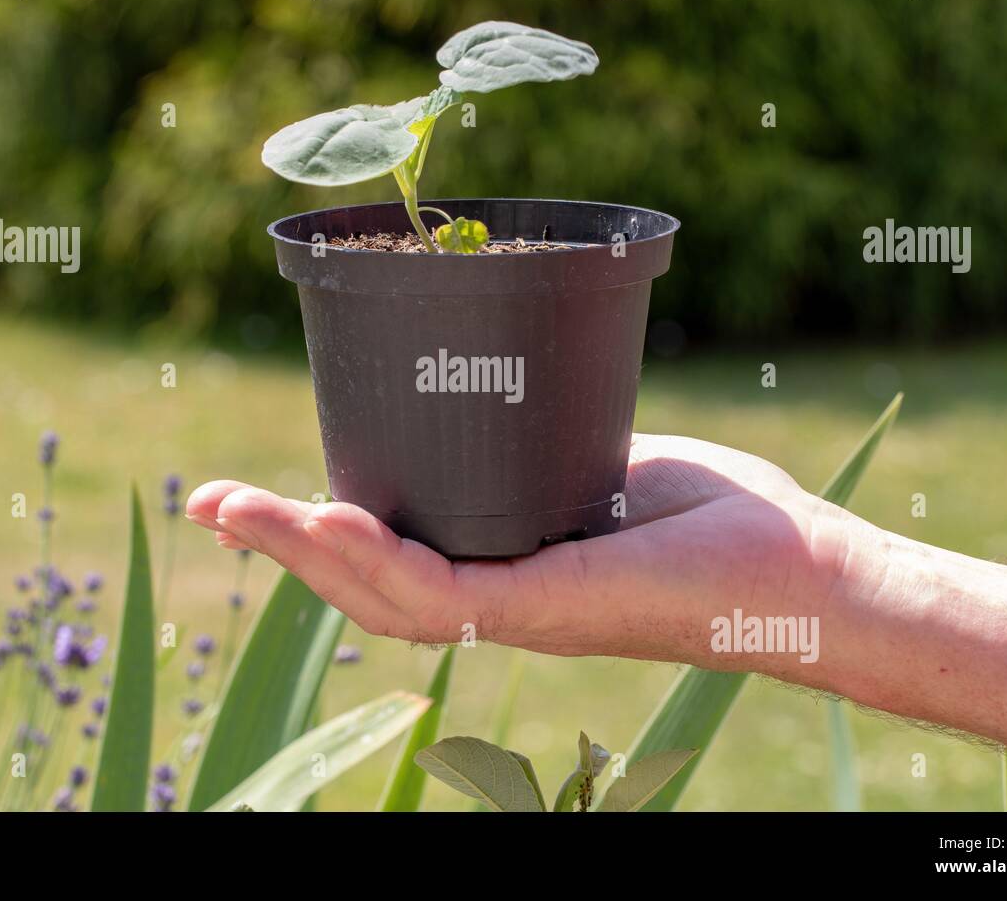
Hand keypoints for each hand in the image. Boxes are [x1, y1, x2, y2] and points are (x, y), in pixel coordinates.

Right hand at [186, 434, 853, 669]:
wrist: (800, 569)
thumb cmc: (716, 520)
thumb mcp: (606, 459)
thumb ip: (547, 446)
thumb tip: (507, 392)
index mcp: (503, 569)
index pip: (392, 559)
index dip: (322, 532)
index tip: (265, 492)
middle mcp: (497, 603)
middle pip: (366, 585)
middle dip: (281, 546)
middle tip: (207, 503)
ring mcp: (518, 614)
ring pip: (382, 598)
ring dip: (301, 555)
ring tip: (231, 510)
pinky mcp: (547, 611)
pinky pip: (443, 595)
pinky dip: (377, 560)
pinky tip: (329, 521)